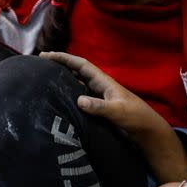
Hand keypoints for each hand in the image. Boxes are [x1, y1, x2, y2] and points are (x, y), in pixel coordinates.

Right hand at [40, 51, 167, 139]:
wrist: (147, 131)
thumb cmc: (135, 118)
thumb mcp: (118, 111)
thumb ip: (100, 106)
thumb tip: (79, 99)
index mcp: (104, 82)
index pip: (82, 65)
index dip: (64, 58)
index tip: (46, 54)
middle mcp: (100, 87)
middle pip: (77, 72)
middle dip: (60, 66)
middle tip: (39, 65)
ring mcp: (100, 97)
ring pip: (78, 84)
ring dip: (63, 79)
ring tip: (44, 80)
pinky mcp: (100, 108)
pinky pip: (80, 97)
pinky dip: (69, 94)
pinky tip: (59, 99)